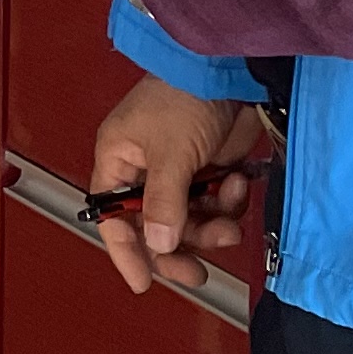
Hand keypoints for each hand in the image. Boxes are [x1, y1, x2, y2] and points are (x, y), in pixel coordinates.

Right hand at [89, 77, 273, 296]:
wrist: (230, 70)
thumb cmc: (183, 101)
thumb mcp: (170, 152)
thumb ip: (164, 202)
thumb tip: (159, 248)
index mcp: (119, 161)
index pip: (113, 217)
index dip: (127, 251)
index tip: (144, 283)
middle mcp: (145, 170)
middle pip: (156, 227)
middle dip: (180, 246)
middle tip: (200, 271)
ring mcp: (180, 171)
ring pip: (191, 219)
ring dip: (212, 224)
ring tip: (231, 216)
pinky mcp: (210, 169)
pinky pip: (216, 204)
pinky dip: (229, 201)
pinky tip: (239, 183)